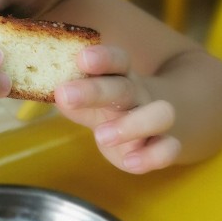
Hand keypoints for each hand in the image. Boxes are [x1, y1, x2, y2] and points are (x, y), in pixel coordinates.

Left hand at [52, 45, 180, 173]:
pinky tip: (130, 162)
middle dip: (96, 90)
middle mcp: (139, 94)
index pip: (116, 60)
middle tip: (66, 95)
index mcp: (119, 76)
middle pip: (125, 87)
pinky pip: (168, 149)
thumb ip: (70, 95)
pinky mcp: (162, 145)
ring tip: (100, 137)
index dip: (102, 58)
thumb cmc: (108, 105)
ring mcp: (154, 120)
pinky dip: (152, 157)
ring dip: (131, 125)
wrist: (148, 123)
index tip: (82, 58)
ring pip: (159, 115)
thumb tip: (52, 92)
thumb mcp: (87, 96)